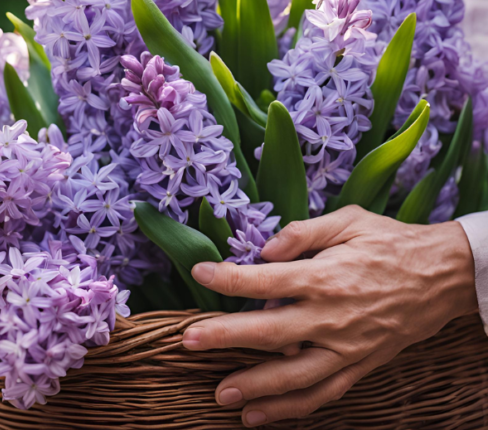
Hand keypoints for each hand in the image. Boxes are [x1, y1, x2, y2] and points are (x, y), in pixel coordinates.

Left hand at [182, 206, 476, 426]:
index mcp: (326, 276)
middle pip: (270, 332)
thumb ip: (303, 232)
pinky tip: (261, 416)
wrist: (440, 276)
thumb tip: (265, 249)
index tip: (200, 272)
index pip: (265, 280)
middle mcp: (333, 317)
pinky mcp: (359, 366)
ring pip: (295, 375)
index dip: (228, 277)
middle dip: (226, 337)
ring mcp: (346, 348)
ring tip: (220, 395)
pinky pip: (323, 394)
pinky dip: (291, 409)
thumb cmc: (389, 242)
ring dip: (256, 387)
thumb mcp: (349, 220)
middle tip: (189, 341)